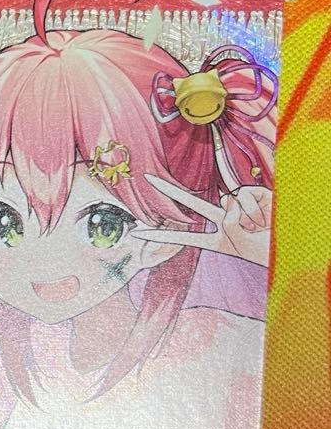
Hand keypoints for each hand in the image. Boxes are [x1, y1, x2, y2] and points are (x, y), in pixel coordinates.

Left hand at [133, 173, 271, 267]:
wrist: (290, 244)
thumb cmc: (264, 250)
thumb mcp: (238, 244)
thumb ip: (227, 221)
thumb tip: (227, 199)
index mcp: (217, 238)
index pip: (183, 237)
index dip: (160, 235)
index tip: (137, 232)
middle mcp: (224, 219)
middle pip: (191, 202)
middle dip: (169, 190)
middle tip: (147, 178)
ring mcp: (237, 206)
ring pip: (227, 203)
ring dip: (244, 217)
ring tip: (258, 227)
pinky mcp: (252, 194)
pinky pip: (243, 198)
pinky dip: (253, 209)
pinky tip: (263, 216)